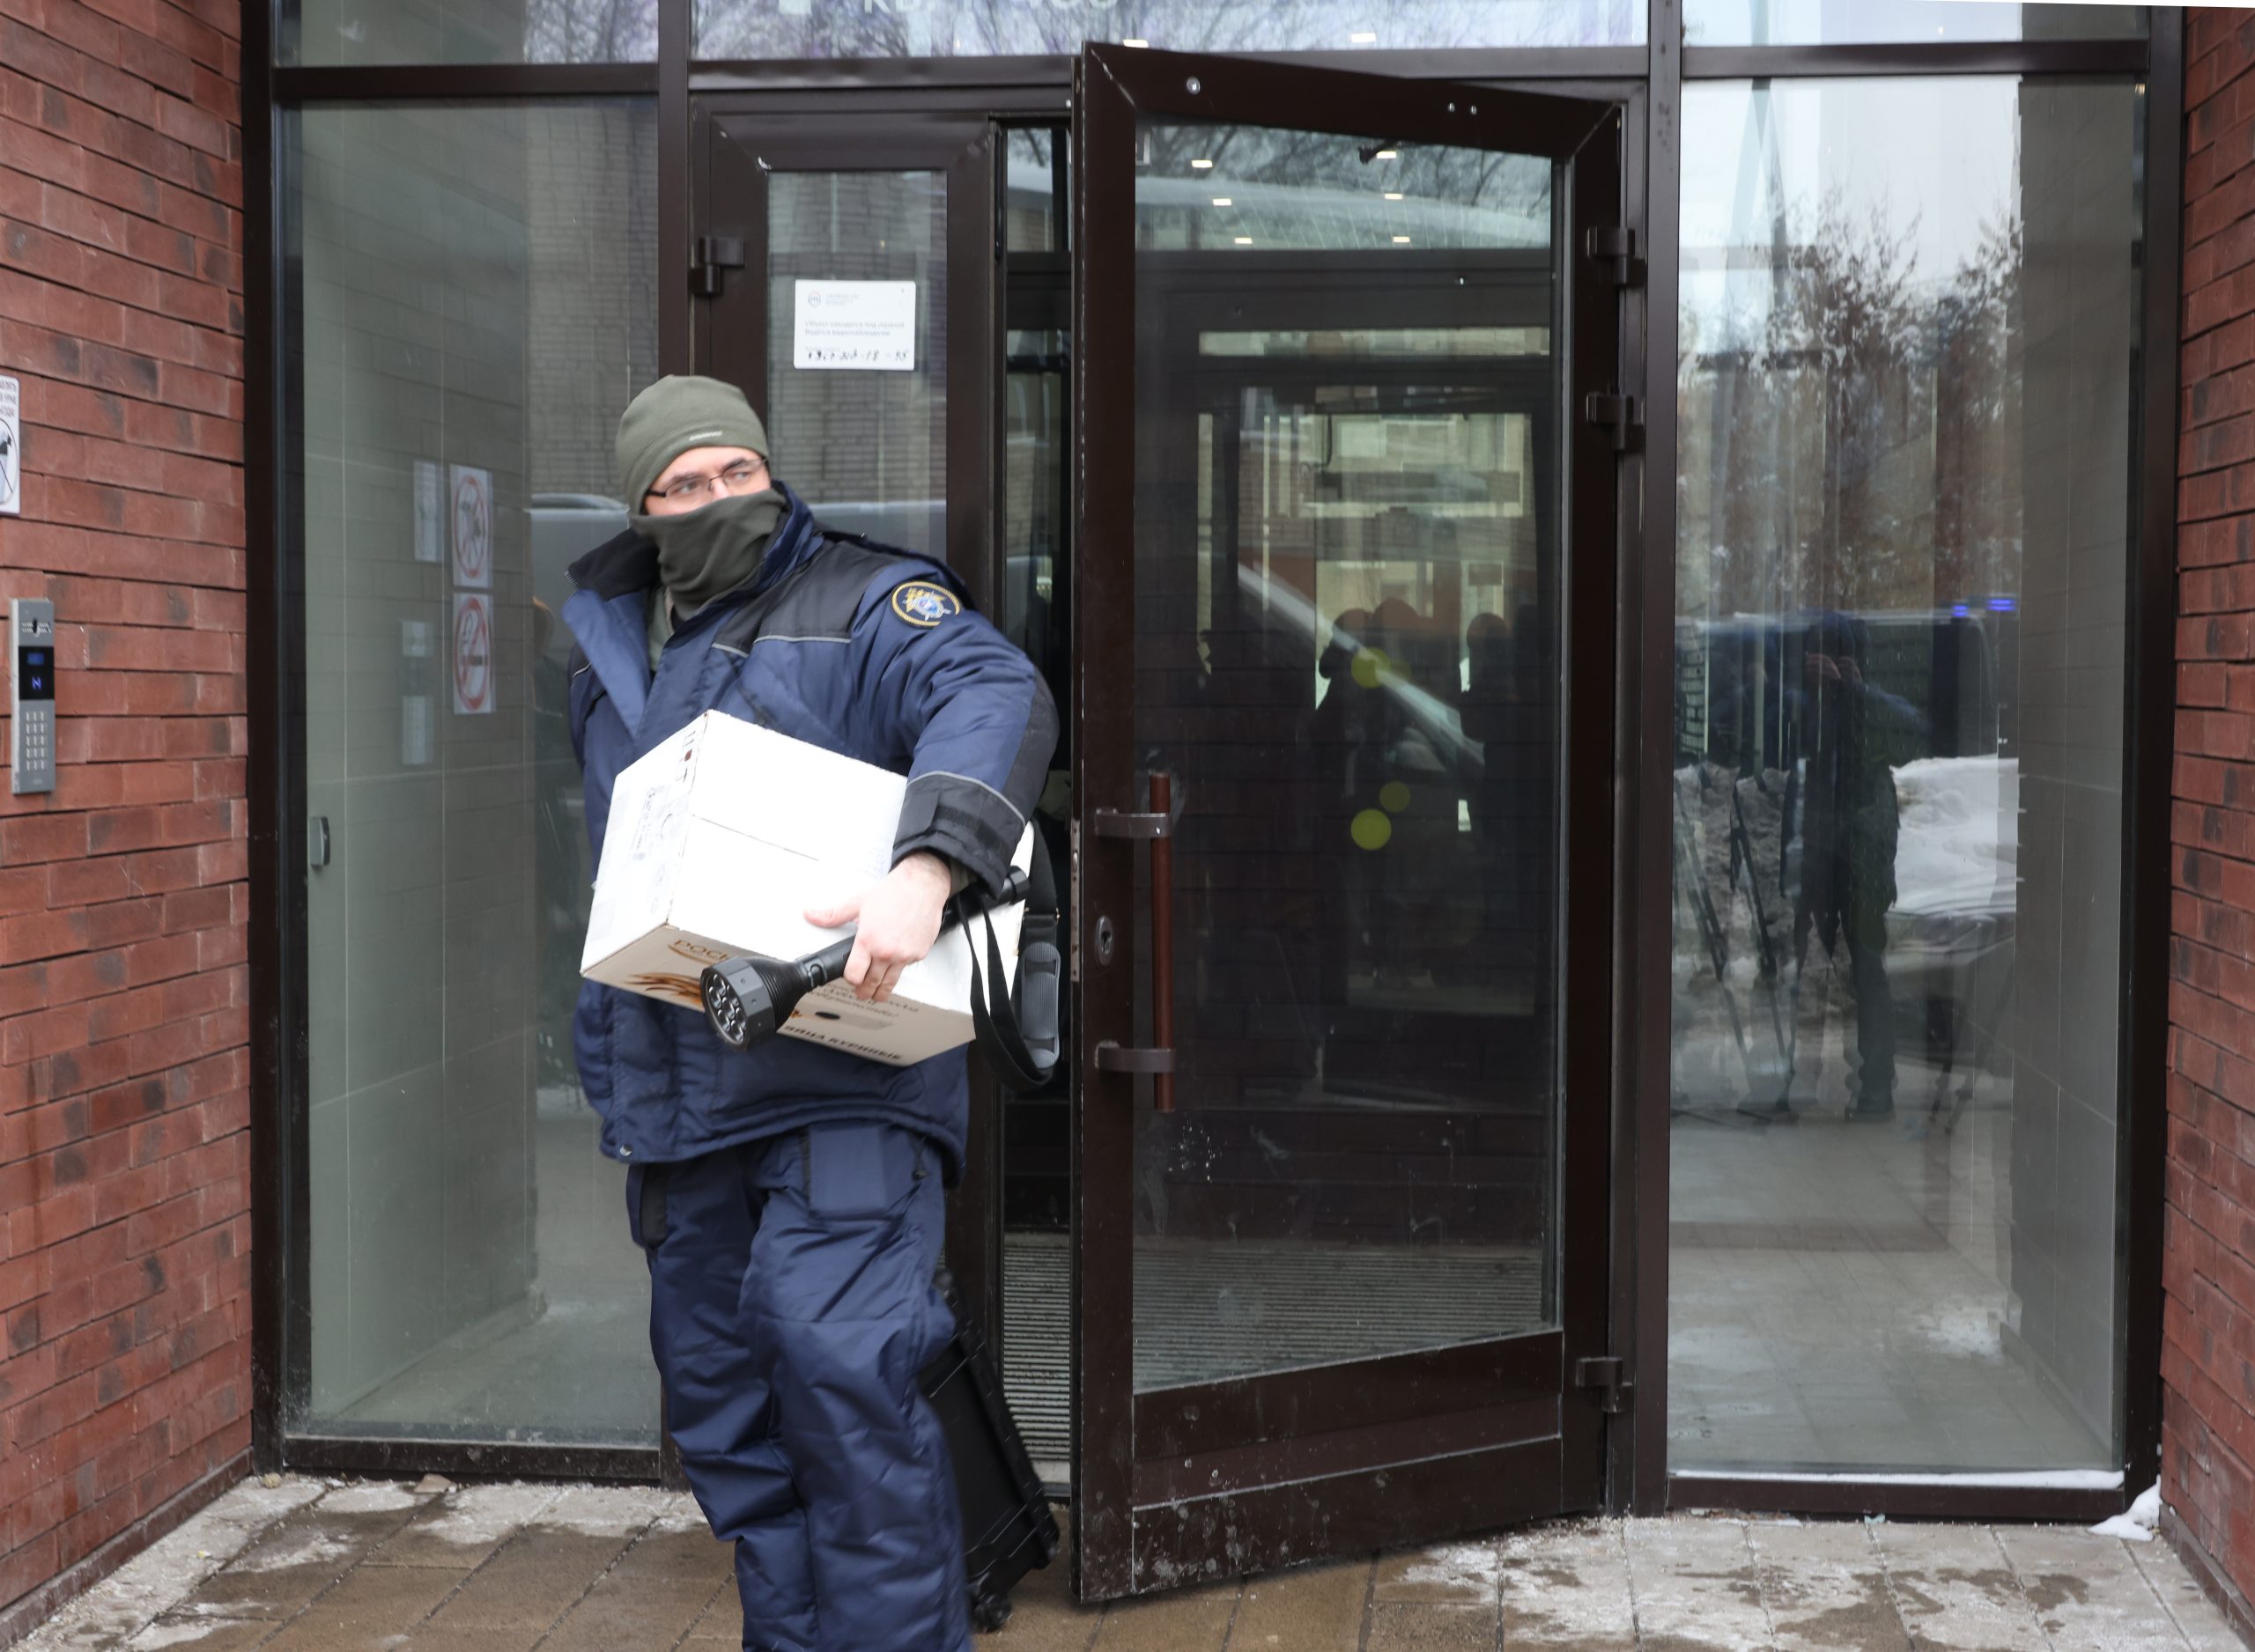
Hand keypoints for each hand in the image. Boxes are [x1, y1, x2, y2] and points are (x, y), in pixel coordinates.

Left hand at [805, 852, 953, 1002]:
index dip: (850, 979)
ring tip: (876, 994)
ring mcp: (904, 955)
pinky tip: (895, 963)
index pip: (854, 975)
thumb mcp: (858, 903)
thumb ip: (833, 915)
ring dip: (880, 992)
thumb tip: (812, 915)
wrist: (922, 886)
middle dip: (864, 991)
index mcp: (868, 940)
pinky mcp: (918, 954)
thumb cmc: (894, 892)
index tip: (850, 977)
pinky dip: (899, 969)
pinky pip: (906, 968)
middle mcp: (886, 951)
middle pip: (871, 984)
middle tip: (861, 993)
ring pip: (889, 983)